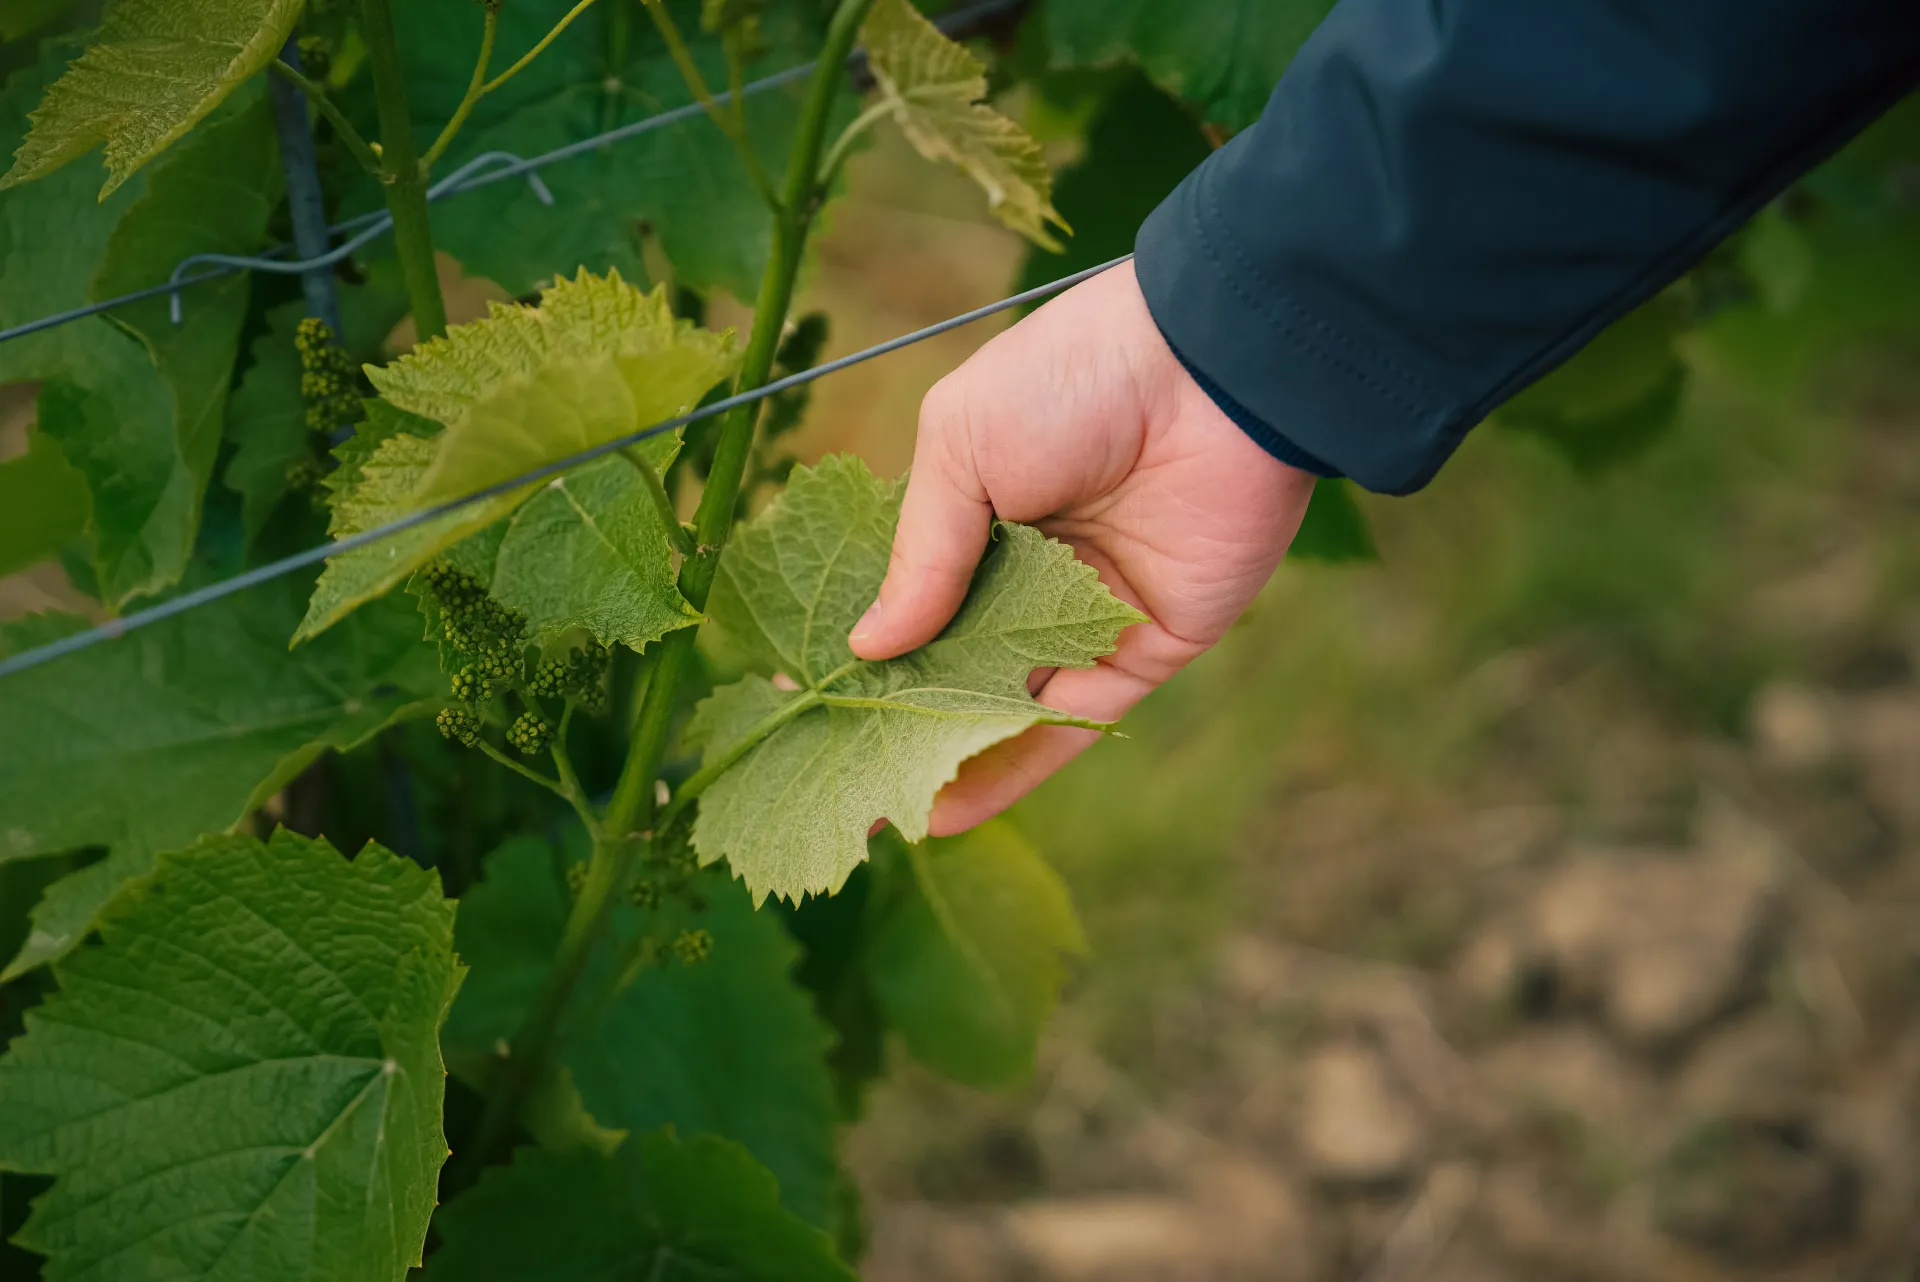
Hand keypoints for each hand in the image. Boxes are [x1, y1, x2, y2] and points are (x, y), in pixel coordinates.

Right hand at [847, 259, 1315, 834]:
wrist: (1210, 372)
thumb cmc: (1072, 382)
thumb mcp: (961, 445)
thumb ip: (920, 554)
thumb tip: (866, 650)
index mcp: (981, 508)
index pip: (909, 596)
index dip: (859, 647)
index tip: (795, 694)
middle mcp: (1030, 569)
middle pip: (953, 661)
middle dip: (895, 718)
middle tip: (829, 777)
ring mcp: (1087, 616)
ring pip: (1005, 705)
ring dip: (945, 760)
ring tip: (873, 814)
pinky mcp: (1144, 650)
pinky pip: (1072, 725)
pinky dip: (1014, 769)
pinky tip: (948, 811)